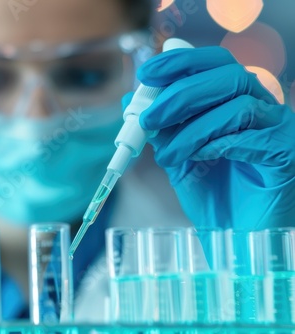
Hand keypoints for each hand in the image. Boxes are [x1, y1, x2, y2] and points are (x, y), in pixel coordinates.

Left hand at [122, 46, 294, 228]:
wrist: (236, 238)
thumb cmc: (212, 195)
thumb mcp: (178, 156)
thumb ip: (160, 128)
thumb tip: (132, 99)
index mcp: (235, 101)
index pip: (214, 63)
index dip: (180, 62)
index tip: (147, 73)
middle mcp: (261, 107)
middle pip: (227, 75)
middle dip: (180, 94)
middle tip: (148, 119)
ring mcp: (279, 128)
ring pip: (239, 105)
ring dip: (193, 129)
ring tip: (167, 157)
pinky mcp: (288, 153)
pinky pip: (255, 137)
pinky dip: (219, 144)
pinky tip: (201, 159)